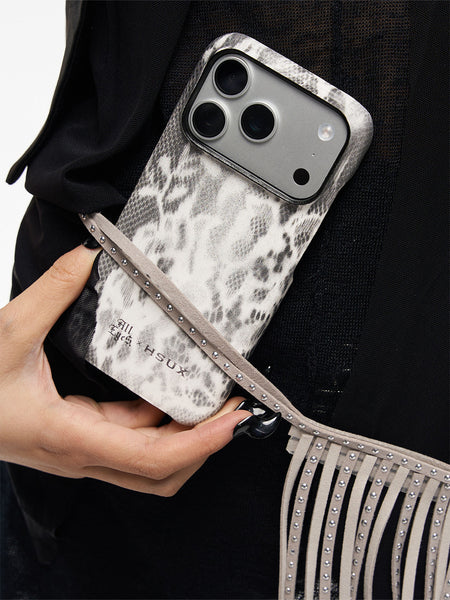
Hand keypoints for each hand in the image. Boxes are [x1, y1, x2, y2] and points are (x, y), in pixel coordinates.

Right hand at [0, 245, 248, 495]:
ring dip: (186, 435)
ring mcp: (82, 449)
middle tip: (233, 410)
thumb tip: (86, 258)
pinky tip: (170, 391)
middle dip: (204, 446)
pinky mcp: (80, 436)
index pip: (153, 457)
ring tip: (214, 400)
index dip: (200, 443)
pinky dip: (160, 420)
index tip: (233, 421)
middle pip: (161, 473)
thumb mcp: (6, 335)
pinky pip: (131, 436)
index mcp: (70, 436)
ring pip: (149, 460)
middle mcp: (82, 453)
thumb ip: (50, 294)